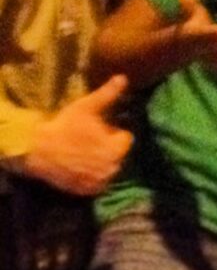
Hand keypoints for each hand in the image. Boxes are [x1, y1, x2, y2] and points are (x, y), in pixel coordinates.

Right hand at [23, 75, 133, 194]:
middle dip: (109, 147)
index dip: (112, 132)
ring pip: (109, 168)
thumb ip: (108, 94)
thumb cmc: (64, 126)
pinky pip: (98, 182)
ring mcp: (102, 182)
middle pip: (118, 154)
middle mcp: (114, 168)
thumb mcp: (86, 107)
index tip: (98, 129)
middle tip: (89, 141)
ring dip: (102, 162)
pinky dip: (92, 176)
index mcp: (117, 148)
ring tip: (84, 153)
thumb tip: (123, 78)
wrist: (38, 150)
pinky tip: (79, 166)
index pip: (125, 138)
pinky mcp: (89, 191)